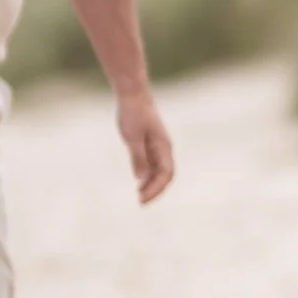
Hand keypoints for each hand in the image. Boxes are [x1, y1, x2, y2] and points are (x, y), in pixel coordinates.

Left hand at [118, 88, 175, 203]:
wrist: (133, 96)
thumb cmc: (133, 114)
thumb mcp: (132, 137)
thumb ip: (138, 158)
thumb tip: (142, 179)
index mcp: (163, 146)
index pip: (166, 173)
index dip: (156, 188)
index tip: (142, 198)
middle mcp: (164, 148)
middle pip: (165, 175)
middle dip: (155, 190)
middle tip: (140, 202)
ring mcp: (158, 147)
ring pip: (159, 171)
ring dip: (151, 185)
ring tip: (139, 196)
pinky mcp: (150, 145)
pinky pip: (152, 165)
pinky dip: (147, 176)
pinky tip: (138, 182)